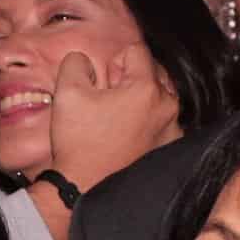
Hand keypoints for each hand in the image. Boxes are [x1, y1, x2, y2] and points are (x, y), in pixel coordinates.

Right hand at [45, 43, 180, 191]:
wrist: (84, 188)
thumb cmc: (79, 142)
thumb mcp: (67, 92)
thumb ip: (76, 62)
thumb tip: (85, 60)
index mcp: (147, 89)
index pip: (135, 52)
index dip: (112, 63)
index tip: (101, 86)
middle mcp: (168, 107)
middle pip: (151, 73)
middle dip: (129, 81)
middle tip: (107, 103)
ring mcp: (172, 130)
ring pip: (158, 97)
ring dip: (140, 101)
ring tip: (116, 121)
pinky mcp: (170, 148)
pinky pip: (162, 121)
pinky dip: (148, 123)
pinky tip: (127, 137)